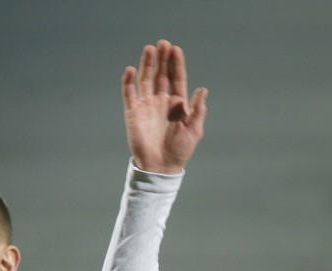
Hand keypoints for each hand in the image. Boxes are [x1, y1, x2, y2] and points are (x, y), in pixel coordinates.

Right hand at [122, 40, 207, 173]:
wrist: (161, 166)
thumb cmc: (180, 150)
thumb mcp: (194, 130)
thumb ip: (197, 110)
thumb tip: (203, 90)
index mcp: (178, 104)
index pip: (177, 78)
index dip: (176, 64)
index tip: (176, 49)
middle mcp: (161, 101)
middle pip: (161, 74)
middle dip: (163, 59)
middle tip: (163, 43)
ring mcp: (146, 105)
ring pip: (146, 79)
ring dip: (147, 64)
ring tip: (150, 49)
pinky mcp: (133, 112)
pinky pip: (129, 93)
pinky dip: (129, 82)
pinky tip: (131, 70)